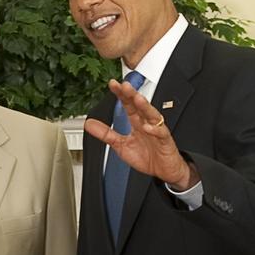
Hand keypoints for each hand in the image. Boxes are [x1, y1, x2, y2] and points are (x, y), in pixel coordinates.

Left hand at [84, 78, 200, 190]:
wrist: (163, 170)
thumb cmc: (146, 156)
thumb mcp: (120, 145)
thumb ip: (105, 134)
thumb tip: (89, 124)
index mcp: (137, 123)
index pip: (128, 105)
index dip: (121, 95)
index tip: (113, 84)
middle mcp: (147, 124)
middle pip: (140, 106)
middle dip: (132, 95)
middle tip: (124, 85)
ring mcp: (157, 131)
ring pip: (152, 116)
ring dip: (145, 107)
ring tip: (137, 99)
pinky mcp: (165, 141)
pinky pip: (161, 133)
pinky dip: (155, 130)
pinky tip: (148, 127)